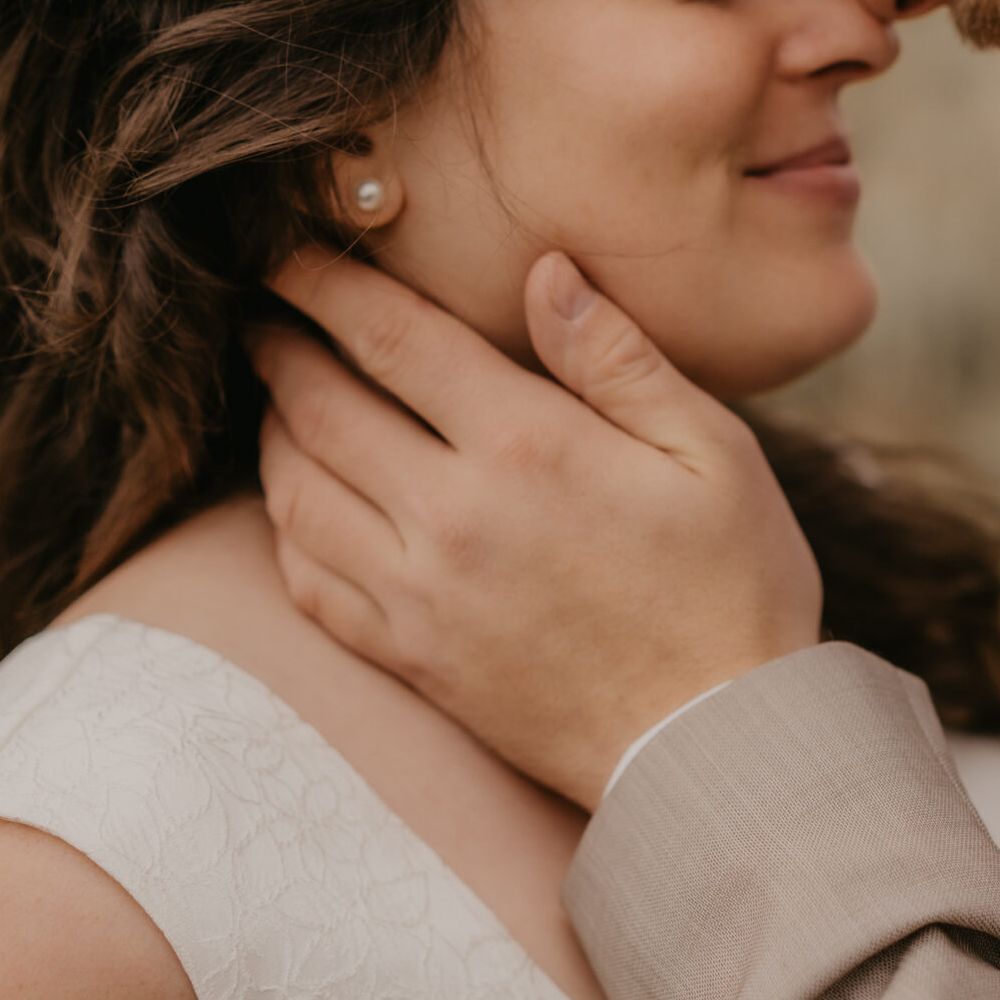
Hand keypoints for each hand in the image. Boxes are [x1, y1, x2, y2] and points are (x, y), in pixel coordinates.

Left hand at [251, 250, 822, 808]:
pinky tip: (300, 502)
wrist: (713, 746)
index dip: (327, 285)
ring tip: (277, 395)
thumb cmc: (734, 588)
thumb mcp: (714, 452)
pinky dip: (285, 527)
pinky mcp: (410, 659)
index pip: (392, 339)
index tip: (289, 253)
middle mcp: (453, 517)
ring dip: (274, 430)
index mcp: (528, 448)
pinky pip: (309, 582)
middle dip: (282, 346)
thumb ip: (618, 358)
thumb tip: (546, 271)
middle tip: (265, 312)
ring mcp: (420, 596)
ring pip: (298, 494)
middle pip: (321, 408)